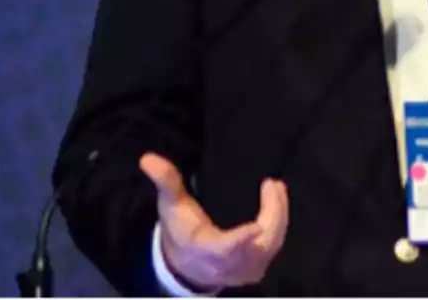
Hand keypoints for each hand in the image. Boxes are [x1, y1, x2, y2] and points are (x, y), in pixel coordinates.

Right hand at [139, 153, 288, 291]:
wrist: (187, 266)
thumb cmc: (180, 230)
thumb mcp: (171, 207)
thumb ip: (166, 182)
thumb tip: (148, 158)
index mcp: (206, 250)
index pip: (225, 249)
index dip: (240, 240)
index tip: (255, 227)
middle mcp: (229, 265)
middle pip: (259, 242)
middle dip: (271, 212)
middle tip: (271, 183)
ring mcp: (246, 269)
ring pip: (272, 242)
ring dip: (279, 214)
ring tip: (277, 188)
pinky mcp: (257, 268)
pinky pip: (275, 246)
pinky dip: (279, 225)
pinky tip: (279, 204)